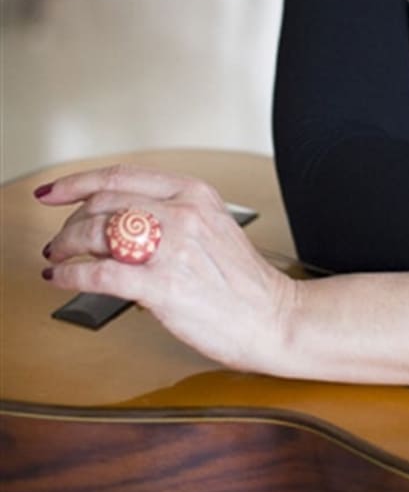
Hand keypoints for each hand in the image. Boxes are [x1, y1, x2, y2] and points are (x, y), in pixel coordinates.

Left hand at [37, 165, 299, 374]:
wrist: (271, 316)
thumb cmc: (241, 281)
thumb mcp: (210, 226)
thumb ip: (168, 214)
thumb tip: (114, 219)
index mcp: (194, 193)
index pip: (121, 175)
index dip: (77, 181)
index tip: (54, 190)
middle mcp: (183, 213)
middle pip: (103, 202)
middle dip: (70, 221)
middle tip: (60, 238)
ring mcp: (173, 248)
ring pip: (97, 232)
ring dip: (65, 245)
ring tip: (58, 257)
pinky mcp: (164, 286)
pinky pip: (101, 274)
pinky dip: (71, 276)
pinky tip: (62, 279)